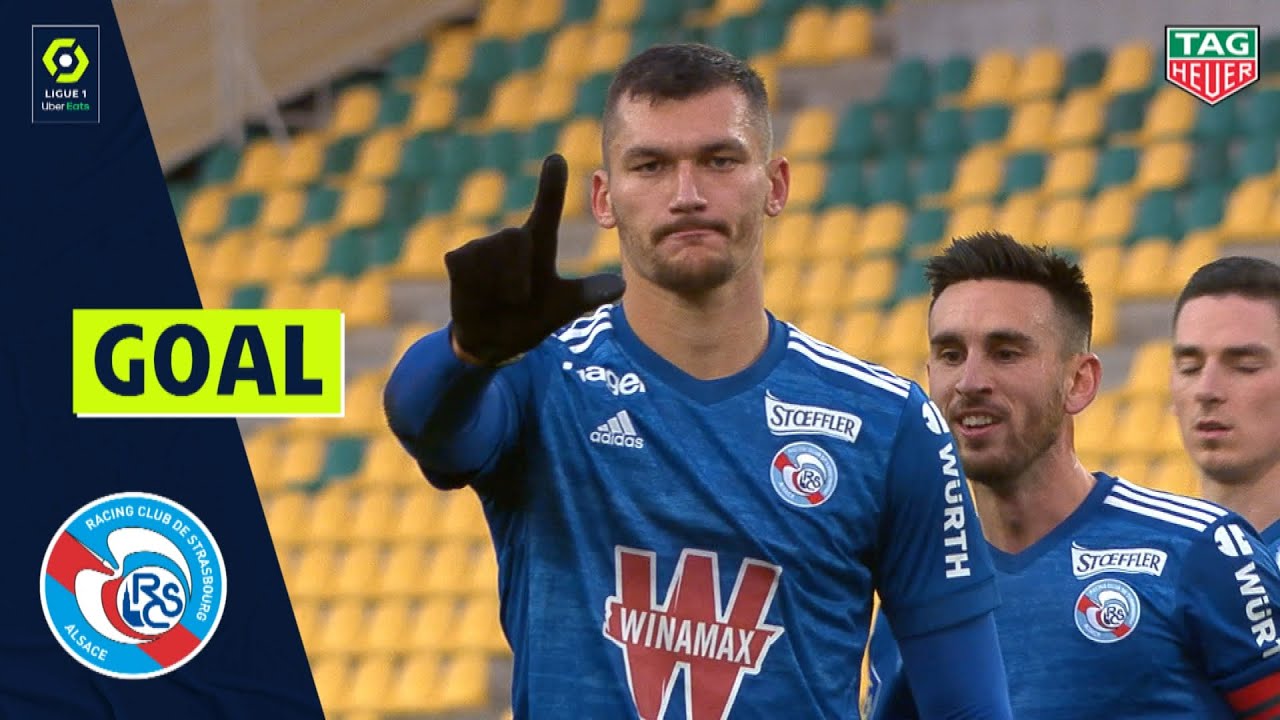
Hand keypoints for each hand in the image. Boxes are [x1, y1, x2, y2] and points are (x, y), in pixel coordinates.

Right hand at [444, 154, 624, 366]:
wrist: (494, 341)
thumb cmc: (532, 317)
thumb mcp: (564, 307)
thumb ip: (589, 294)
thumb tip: (621, 285)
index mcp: (538, 243)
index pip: (547, 208)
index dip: (551, 185)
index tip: (556, 158)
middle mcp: (511, 238)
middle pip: (514, 236)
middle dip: (518, 274)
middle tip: (520, 298)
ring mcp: (481, 246)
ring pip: (491, 252)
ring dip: (500, 285)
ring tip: (501, 299)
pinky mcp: (457, 258)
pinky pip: (468, 266)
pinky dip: (477, 288)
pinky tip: (479, 296)